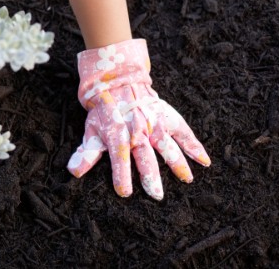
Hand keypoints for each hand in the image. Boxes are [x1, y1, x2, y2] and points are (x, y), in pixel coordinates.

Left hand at [67, 39, 210, 199]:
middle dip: (150, 175)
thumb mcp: (92, 130)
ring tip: (186, 179)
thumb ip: (86, 153)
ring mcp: (154, 123)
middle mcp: (137, 130)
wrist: (119, 83)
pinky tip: (204, 161)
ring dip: (177, 162)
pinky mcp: (167, 118)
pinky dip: (194, 146)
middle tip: (156, 195)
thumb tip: (73, 172)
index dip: (121, 174)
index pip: (118, 157)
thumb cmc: (105, 113)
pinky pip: (183, 132)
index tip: (124, 192)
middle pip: (144, 155)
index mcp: (118, 135)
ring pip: (166, 145)